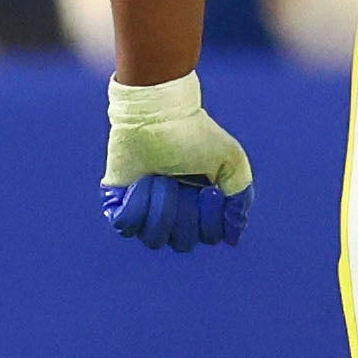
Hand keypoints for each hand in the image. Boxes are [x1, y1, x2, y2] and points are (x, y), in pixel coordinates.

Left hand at [101, 72, 254, 250]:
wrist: (156, 114)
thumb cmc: (194, 134)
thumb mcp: (230, 162)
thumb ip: (239, 197)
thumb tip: (232, 236)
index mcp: (200, 209)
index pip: (208, 237)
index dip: (209, 219)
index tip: (208, 189)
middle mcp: (173, 215)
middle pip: (181, 243)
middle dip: (183, 212)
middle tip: (179, 180)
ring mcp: (144, 211)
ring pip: (153, 239)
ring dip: (160, 207)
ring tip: (159, 178)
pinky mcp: (118, 203)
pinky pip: (125, 226)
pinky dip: (136, 205)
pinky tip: (142, 182)